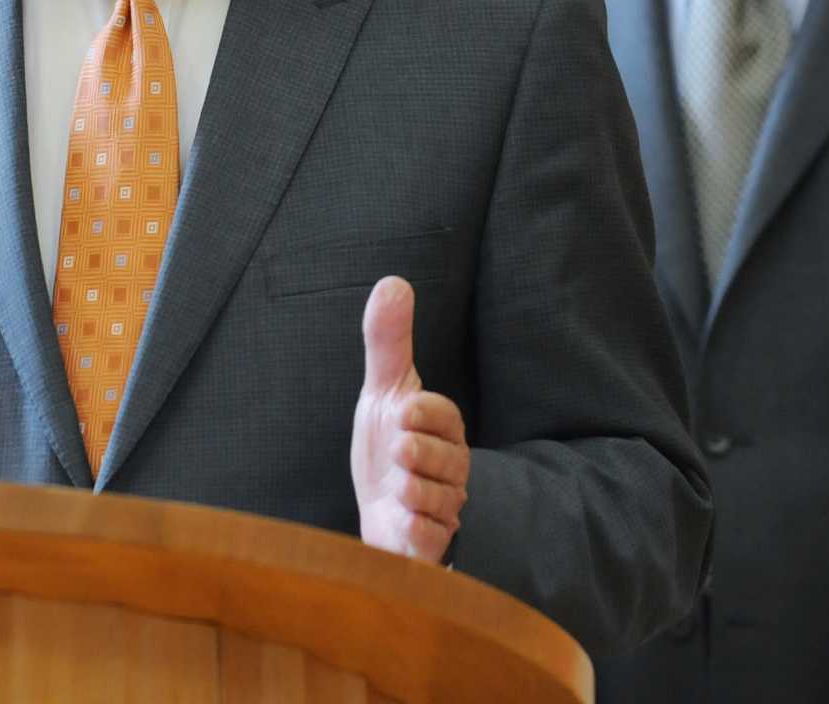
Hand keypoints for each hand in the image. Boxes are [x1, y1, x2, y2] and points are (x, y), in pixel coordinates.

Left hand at [350, 276, 468, 562]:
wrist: (379, 516)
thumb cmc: (385, 451)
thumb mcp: (382, 393)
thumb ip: (388, 342)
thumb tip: (393, 281)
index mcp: (441, 431)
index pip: (446, 416)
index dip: (426, 413)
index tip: (402, 410)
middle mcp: (449, 471)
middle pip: (447, 460)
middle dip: (421, 454)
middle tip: (400, 449)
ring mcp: (441, 510)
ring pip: (440, 500)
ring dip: (415, 492)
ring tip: (398, 487)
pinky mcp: (428, 546)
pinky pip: (432, 541)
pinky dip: (416, 532)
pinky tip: (402, 522)